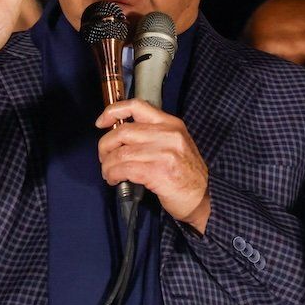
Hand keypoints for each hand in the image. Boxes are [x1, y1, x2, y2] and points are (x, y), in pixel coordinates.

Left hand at [96, 99, 210, 232]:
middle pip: (122, 131)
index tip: (101, 122)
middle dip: (105, 146)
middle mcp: (168, 134)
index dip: (113, 111)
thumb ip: (153, 135)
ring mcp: (164, 153)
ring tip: (109, 173)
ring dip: (108, 165)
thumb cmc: (187, 174)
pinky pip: (124, 169)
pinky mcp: (157, 172)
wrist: (204, 198)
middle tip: (104, 158)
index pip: (137, 106)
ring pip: (120, 153)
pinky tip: (114, 179)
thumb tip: (120, 135)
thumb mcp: (176, 144)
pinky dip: (113, 174)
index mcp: (171, 124)